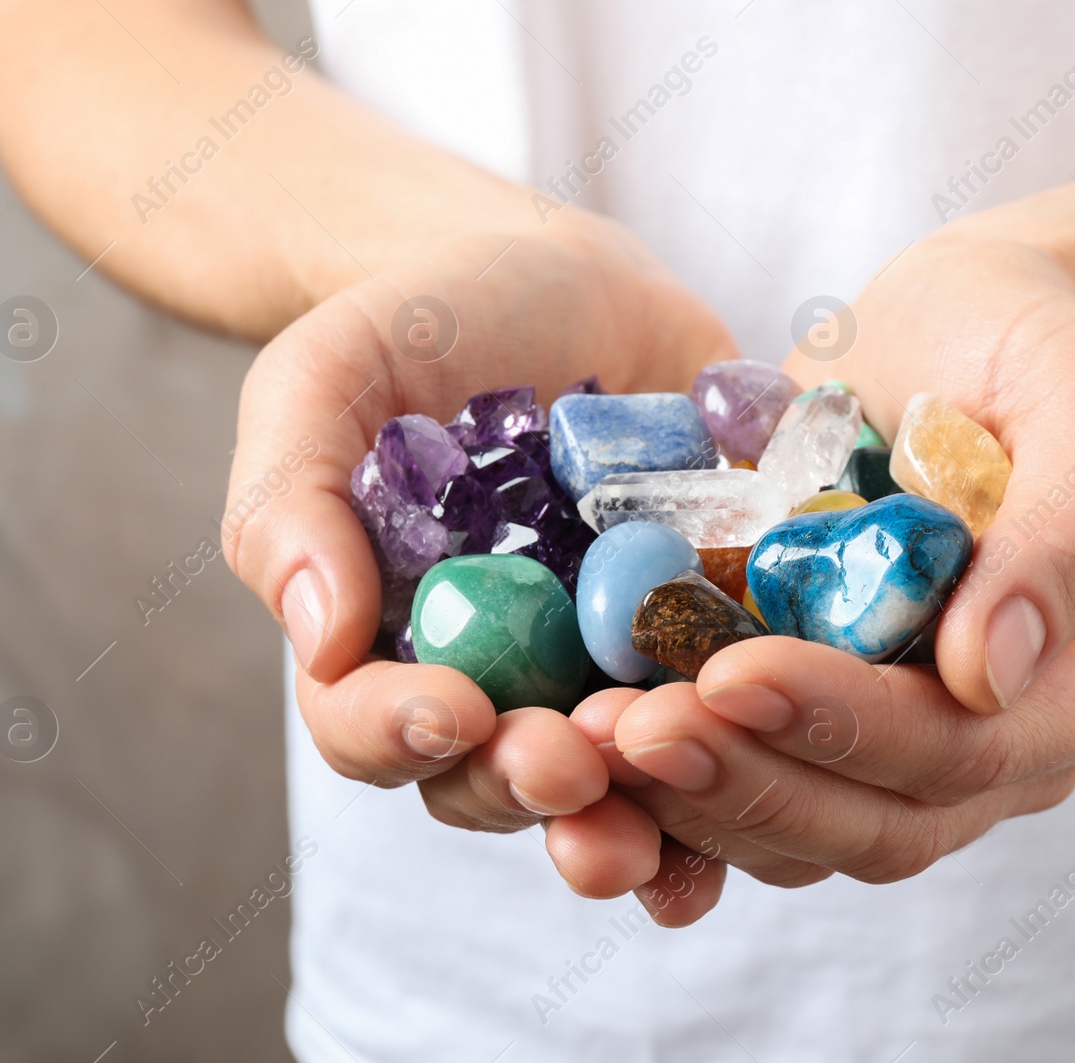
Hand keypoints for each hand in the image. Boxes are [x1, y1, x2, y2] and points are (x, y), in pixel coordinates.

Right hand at [221, 210, 736, 898]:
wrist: (558, 273)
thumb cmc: (420, 323)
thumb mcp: (325, 379)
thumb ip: (291, 501)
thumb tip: (323, 642)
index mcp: (392, 642)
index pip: (371, 728)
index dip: (400, 737)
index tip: (448, 711)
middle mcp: (500, 679)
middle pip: (499, 780)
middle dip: (530, 785)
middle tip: (570, 761)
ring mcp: (606, 667)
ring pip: (621, 779)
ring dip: (648, 802)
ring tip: (675, 773)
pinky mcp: (707, 631)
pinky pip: (735, 712)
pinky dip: (757, 743)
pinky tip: (783, 746)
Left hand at [569, 218, 1074, 921]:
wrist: (956, 330)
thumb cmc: (1032, 342)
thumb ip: (1065, 531)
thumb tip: (992, 674)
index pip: (965, 748)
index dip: (845, 724)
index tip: (730, 668)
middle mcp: (1007, 744)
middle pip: (880, 822)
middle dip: (749, 781)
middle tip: (631, 729)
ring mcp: (911, 748)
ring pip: (807, 831)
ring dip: (695, 799)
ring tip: (591, 736)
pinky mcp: (824, 725)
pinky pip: (751, 789)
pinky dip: (674, 783)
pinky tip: (593, 739)